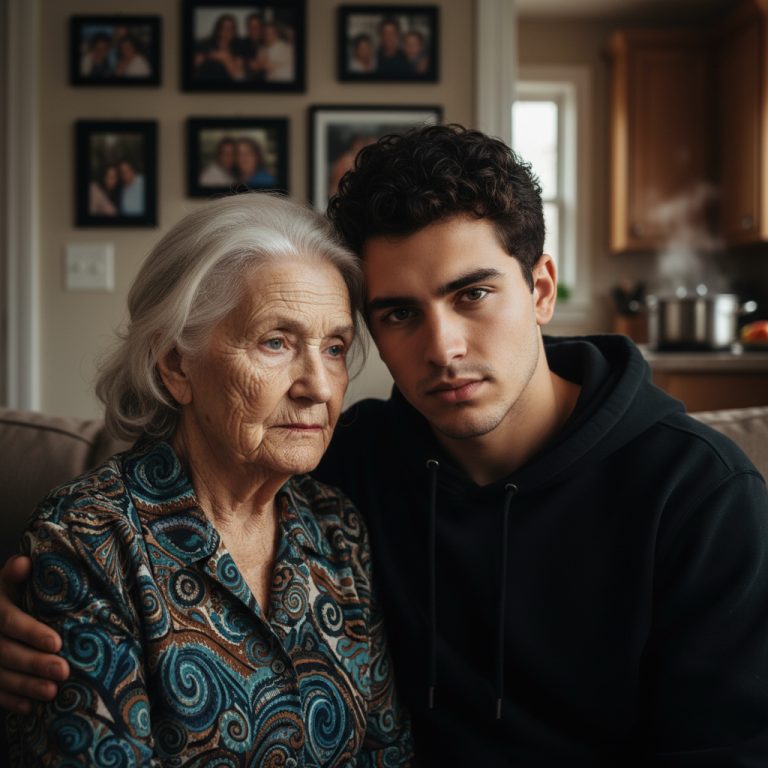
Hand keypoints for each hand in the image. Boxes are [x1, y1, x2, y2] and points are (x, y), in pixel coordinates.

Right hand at [0, 555, 68, 712]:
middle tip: (63, 671)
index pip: (8, 620)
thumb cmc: (11, 594)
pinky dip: (10, 701)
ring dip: (25, 686)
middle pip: (5, 651)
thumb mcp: (9, 582)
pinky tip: (30, 708)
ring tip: (52, 692)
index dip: (31, 632)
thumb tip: (25, 562)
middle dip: (34, 663)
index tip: (57, 642)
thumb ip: (16, 574)